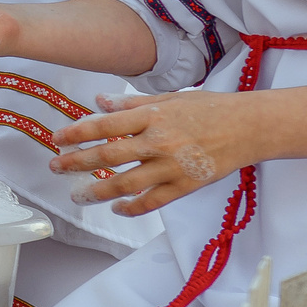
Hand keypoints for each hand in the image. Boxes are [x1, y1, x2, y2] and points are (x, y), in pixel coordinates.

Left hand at [48, 90, 259, 216]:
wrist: (251, 127)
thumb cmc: (212, 108)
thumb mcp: (171, 98)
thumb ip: (132, 103)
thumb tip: (99, 101)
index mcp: (154, 116)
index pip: (105, 125)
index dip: (78, 133)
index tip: (58, 139)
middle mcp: (159, 142)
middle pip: (109, 155)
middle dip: (78, 162)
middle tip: (56, 168)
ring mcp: (172, 166)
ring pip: (127, 183)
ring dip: (98, 191)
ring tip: (78, 195)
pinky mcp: (186, 185)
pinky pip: (153, 202)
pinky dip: (132, 208)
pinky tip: (117, 208)